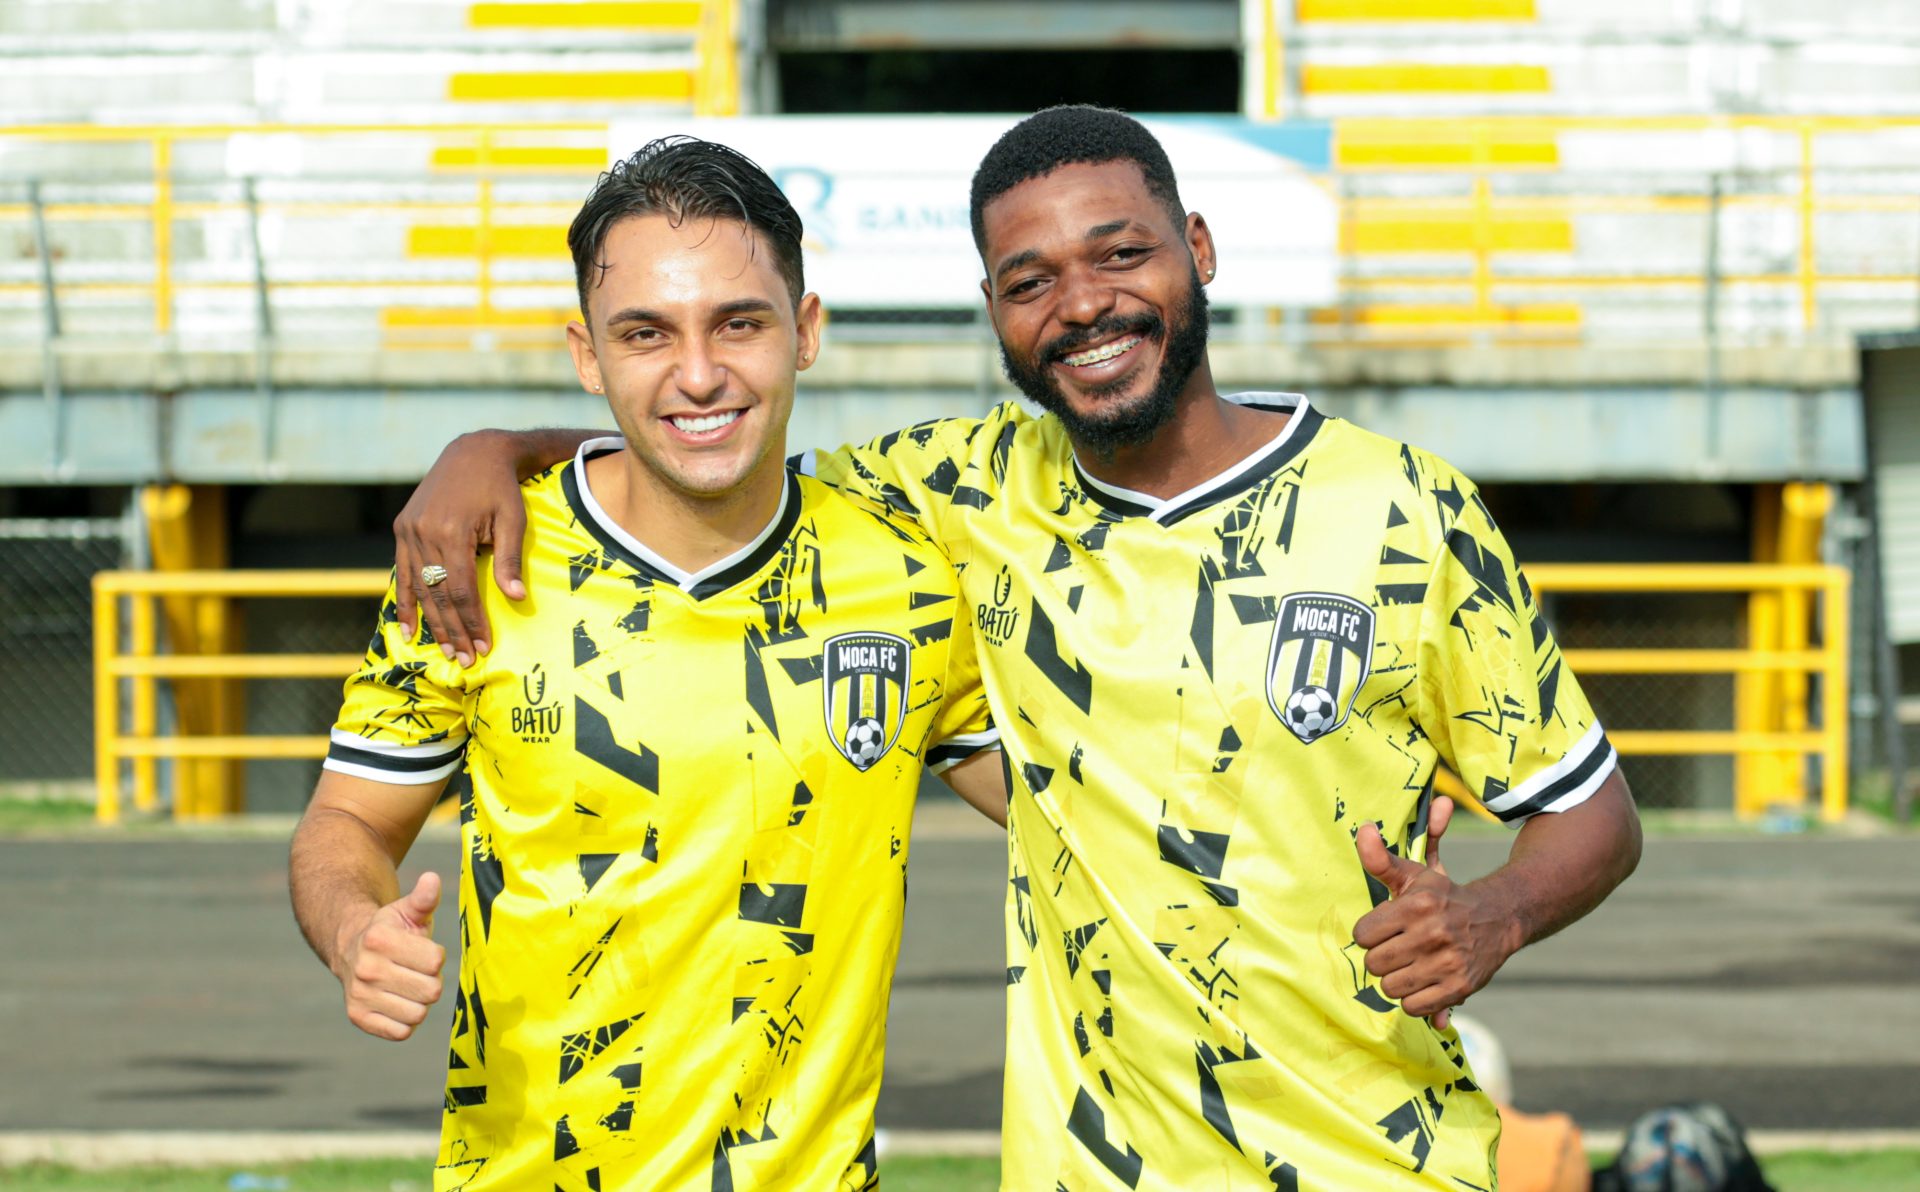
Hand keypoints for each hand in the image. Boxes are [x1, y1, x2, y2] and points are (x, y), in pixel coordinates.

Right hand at [333, 872, 446, 1041]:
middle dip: (431, 980)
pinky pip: (401, 1032)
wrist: (351, 948)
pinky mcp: (358, 1017)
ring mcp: (359, 995)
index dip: (436, 957)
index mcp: (379, 939)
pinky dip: (406, 1021)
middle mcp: (366, 968)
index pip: (435, 961)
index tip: (423, 951)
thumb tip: (432, 879)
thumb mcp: (407, 911)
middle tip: (417, 971)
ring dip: (420, 1002)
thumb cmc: (391, 931)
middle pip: (431, 990)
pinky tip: (398, 1003)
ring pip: (418, 1013)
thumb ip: (424, 898)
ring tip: (408, 986)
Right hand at [393, 431, 528, 665]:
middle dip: (453, 630)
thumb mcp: (513, 520)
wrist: (474, 452)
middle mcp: (424, 533)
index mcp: (452, 532)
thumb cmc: (501, 489)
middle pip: (438, 595)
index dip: (472, 622)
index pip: (461, 590)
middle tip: (465, 660)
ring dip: (431, 623)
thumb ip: (509, 560)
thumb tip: (517, 599)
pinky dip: (406, 601)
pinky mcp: (403, 528)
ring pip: (420, 588)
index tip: (483, 647)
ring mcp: (409, 530)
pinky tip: (407, 629)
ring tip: (445, 651)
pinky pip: (403, 572)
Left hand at [1351, 797, 1512, 1030]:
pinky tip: (1423, 982)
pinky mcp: (1460, 988)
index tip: (1384, 929)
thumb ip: (1380, 858)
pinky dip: (1413, 999)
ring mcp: (1448, 963)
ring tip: (1409, 965)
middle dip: (1381, 958)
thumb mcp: (1414, 875)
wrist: (1497, 919)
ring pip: (1391, 988)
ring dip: (1396, 980)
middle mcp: (1433, 933)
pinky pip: (1413, 1007)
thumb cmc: (1443, 897)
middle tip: (1397, 949)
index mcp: (1417, 904)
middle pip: (1375, 964)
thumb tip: (1364, 829)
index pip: (1363, 934)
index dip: (1370, 934)